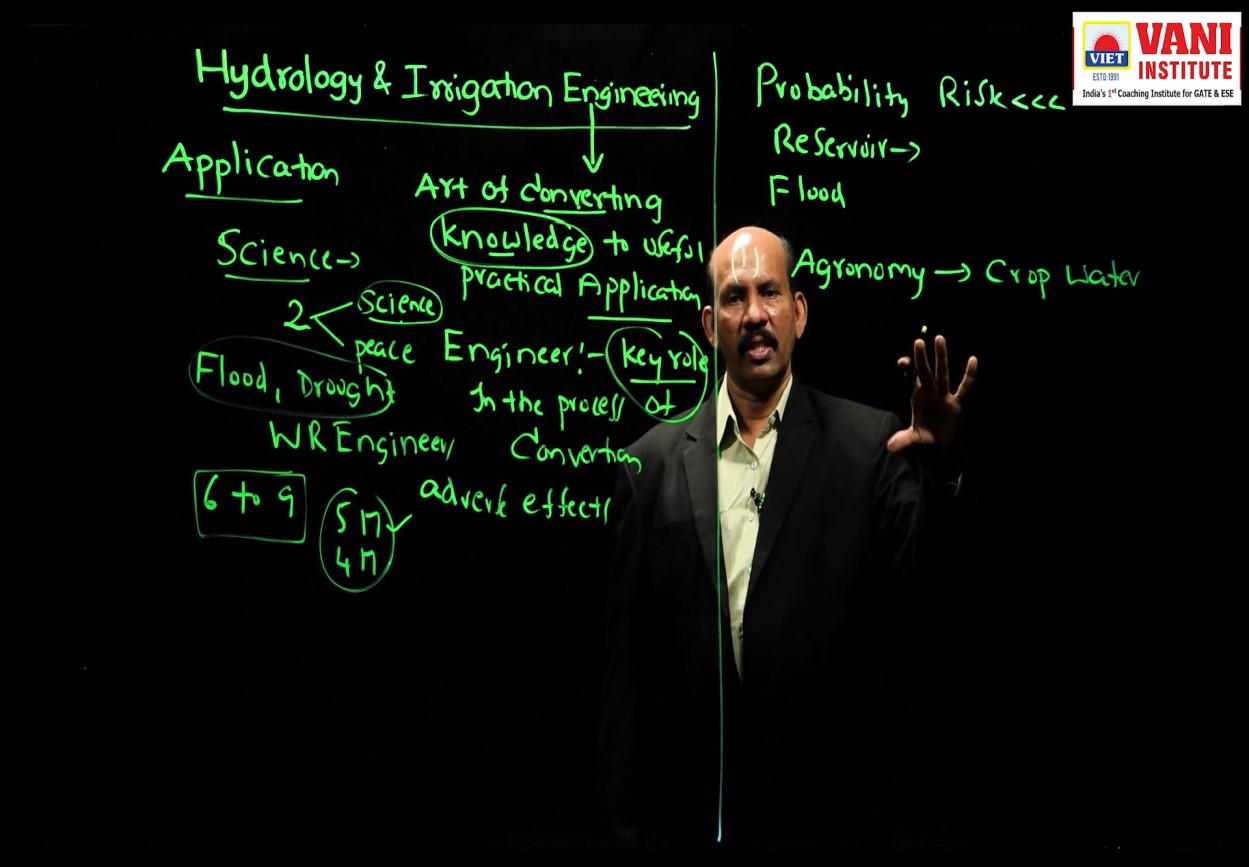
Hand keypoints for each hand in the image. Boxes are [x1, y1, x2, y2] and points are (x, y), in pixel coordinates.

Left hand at [887, 334, 976, 453]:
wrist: (941, 448)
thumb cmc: (926, 439)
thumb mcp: (914, 440)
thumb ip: (903, 440)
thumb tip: (890, 447)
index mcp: (918, 400)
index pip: (911, 381)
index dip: (907, 371)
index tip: (902, 362)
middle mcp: (930, 395)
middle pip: (926, 373)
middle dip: (922, 358)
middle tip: (918, 341)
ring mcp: (944, 397)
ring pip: (943, 374)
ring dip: (941, 358)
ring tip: (939, 338)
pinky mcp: (957, 404)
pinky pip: (964, 387)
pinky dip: (969, 375)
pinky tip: (973, 360)